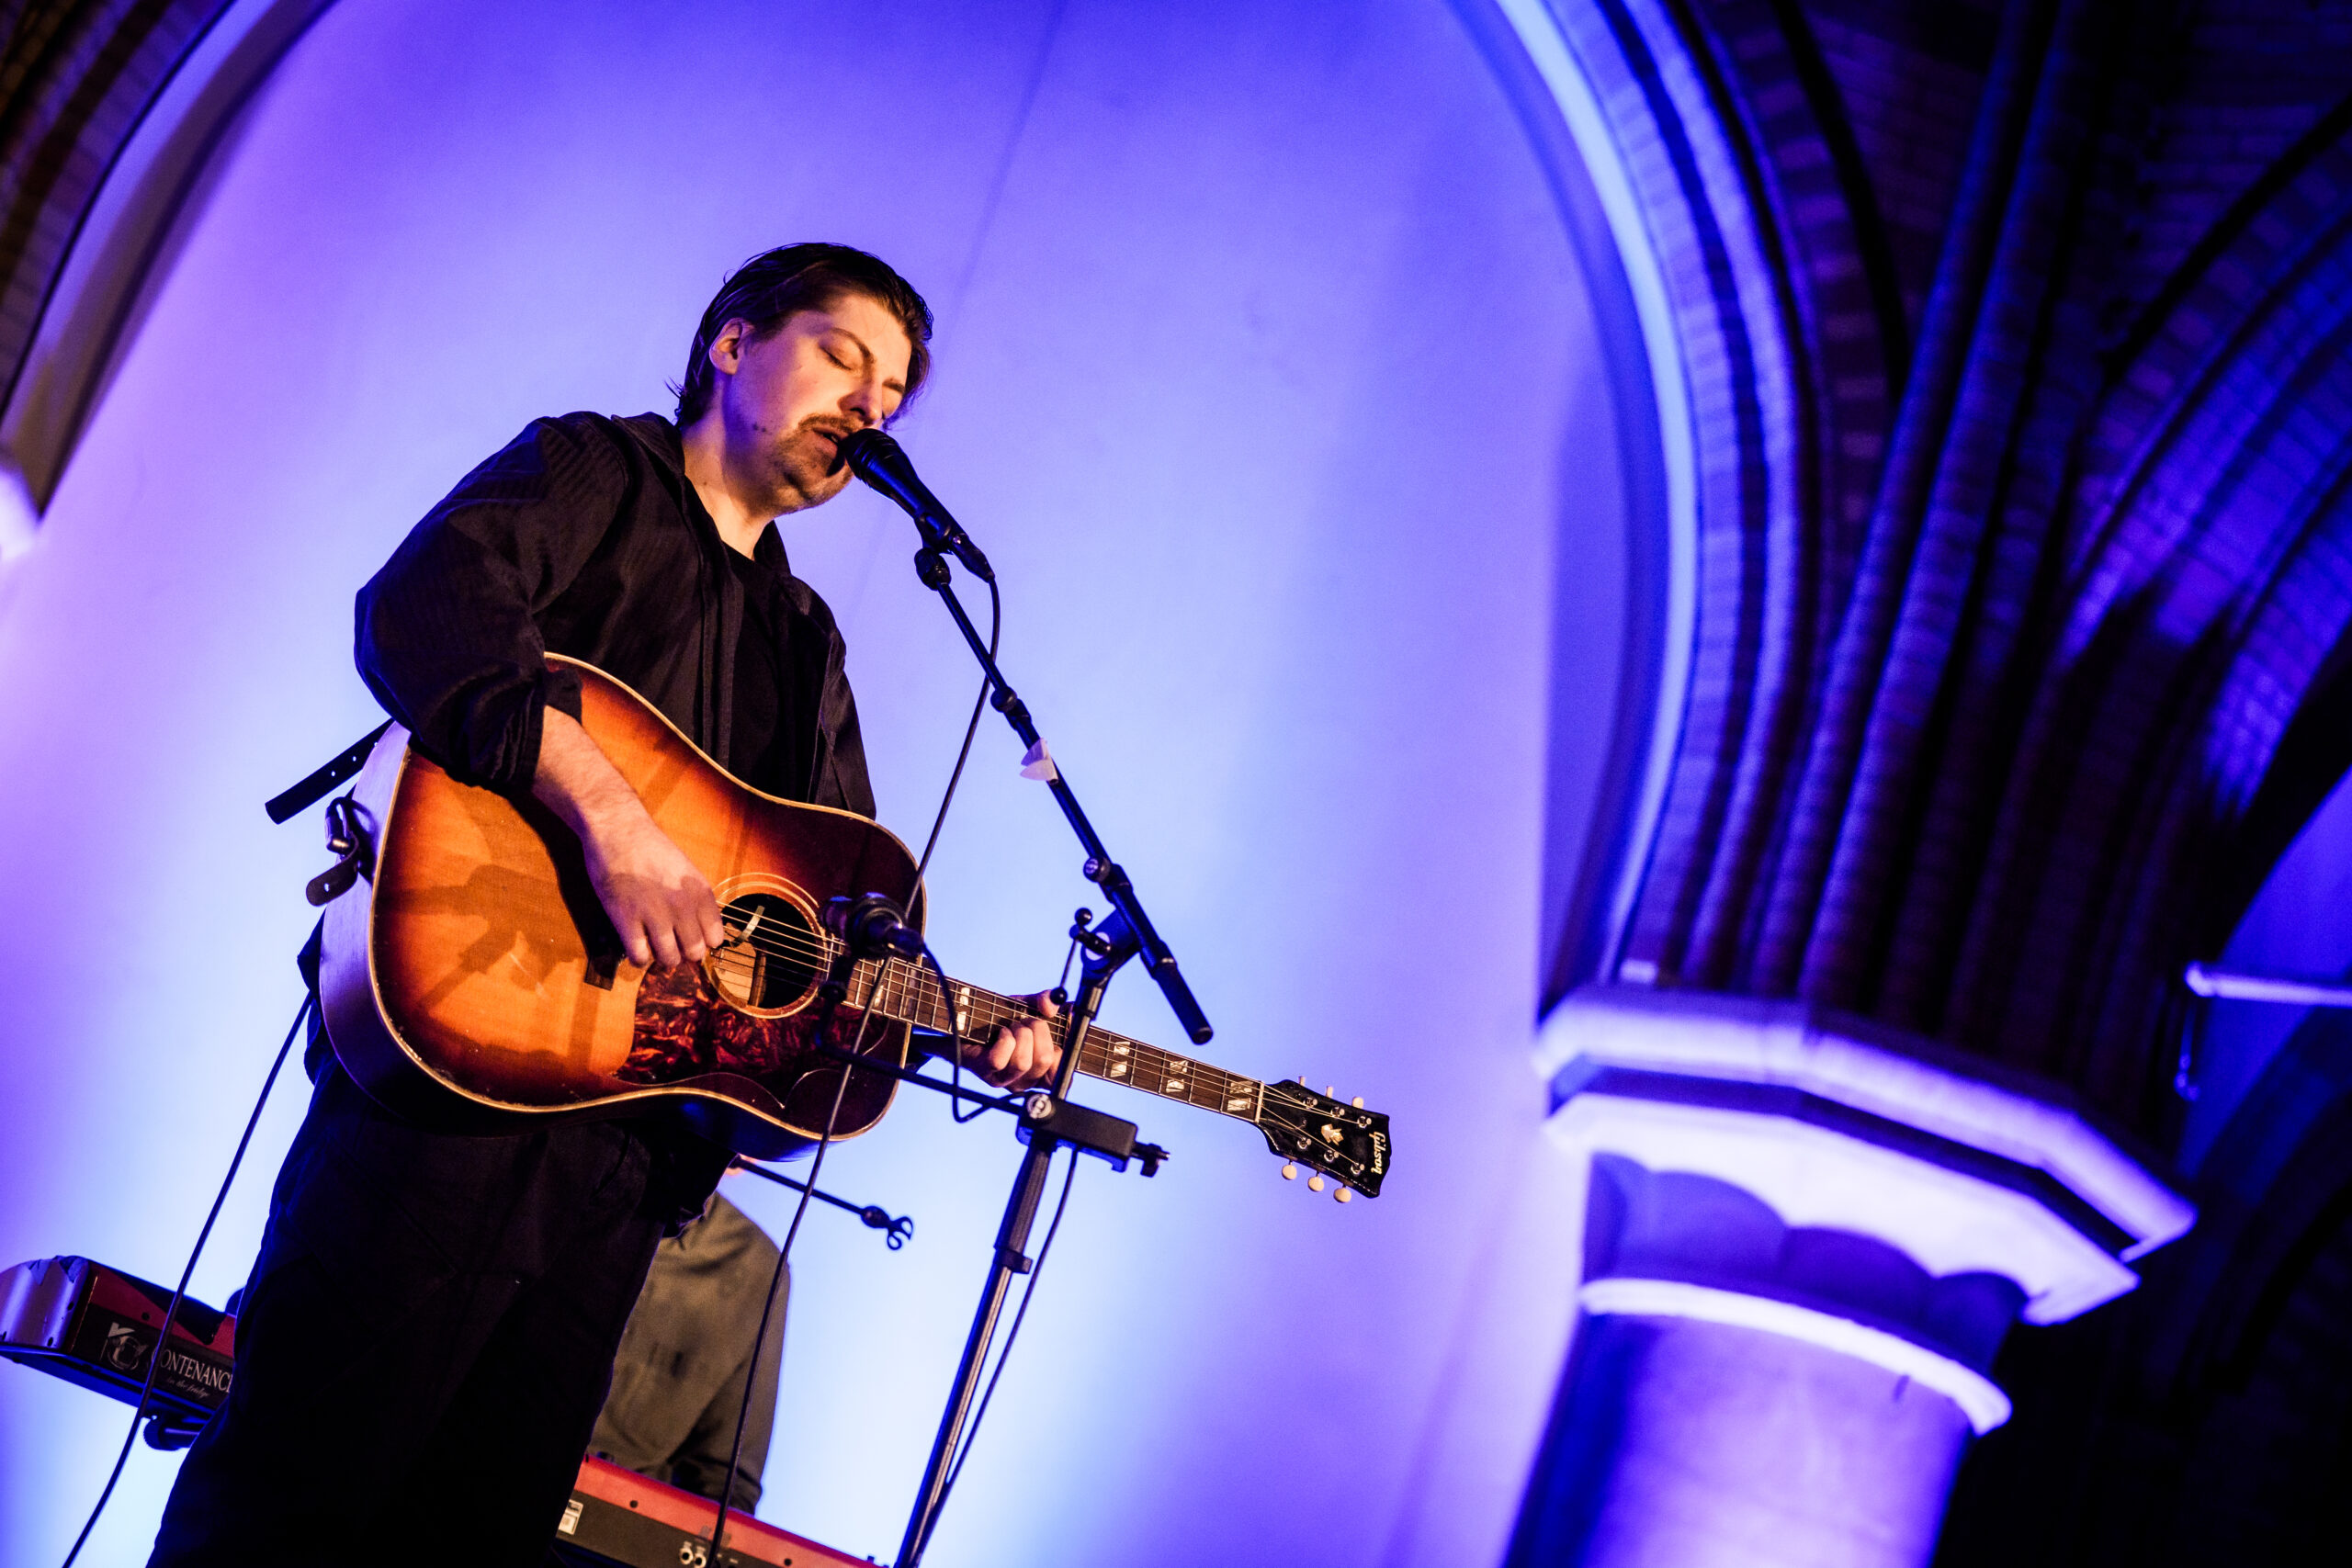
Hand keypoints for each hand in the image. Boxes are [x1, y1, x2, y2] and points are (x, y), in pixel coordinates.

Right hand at [532, 708, 726, 968]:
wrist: (618, 828)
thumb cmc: (650, 847)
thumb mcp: (685, 869)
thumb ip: (695, 898)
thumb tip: (702, 930)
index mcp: (701, 893)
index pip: (716, 939)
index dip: (704, 943)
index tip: (692, 940)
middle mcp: (683, 906)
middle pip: (694, 953)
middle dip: (684, 954)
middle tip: (671, 946)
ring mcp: (655, 914)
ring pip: (669, 959)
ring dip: (661, 958)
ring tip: (653, 947)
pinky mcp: (626, 919)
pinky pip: (639, 956)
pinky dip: (638, 958)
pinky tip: (636, 946)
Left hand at [957, 991, 1060, 1090]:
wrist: (968, 1020)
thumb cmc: (1001, 1017)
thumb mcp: (1028, 1006)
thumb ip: (1045, 1002)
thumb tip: (1051, 1007)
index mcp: (1041, 1070)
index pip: (1062, 1077)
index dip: (1065, 1052)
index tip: (1063, 1030)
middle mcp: (1026, 1080)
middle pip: (1044, 1060)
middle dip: (1038, 1031)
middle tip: (1028, 1022)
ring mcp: (1006, 1079)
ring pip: (1023, 1061)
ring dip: (1019, 1034)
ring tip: (1011, 1026)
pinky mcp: (987, 1072)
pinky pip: (1001, 1059)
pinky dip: (1003, 1039)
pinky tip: (1000, 1032)